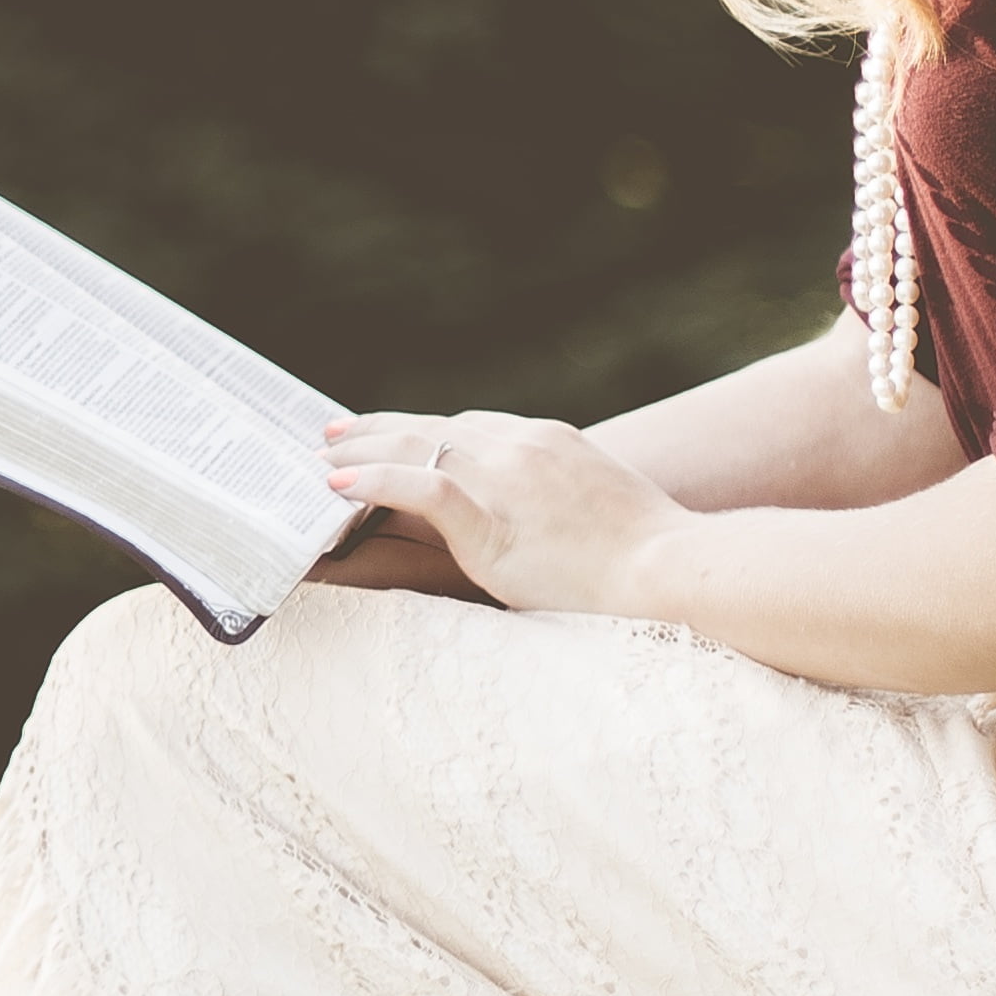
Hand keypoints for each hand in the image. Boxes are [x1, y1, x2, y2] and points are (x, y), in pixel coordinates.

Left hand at [320, 408, 699, 623]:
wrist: (677, 572)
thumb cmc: (650, 555)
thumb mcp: (600, 505)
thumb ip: (557, 498)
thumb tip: (532, 515)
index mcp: (548, 441)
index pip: (468, 424)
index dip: (421, 428)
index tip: (388, 433)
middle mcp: (521, 447)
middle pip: (431, 427)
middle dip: (376, 429)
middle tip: (330, 433)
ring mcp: (506, 478)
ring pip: (414, 446)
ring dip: (360, 450)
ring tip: (319, 457)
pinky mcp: (492, 520)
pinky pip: (419, 487)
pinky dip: (373, 481)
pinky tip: (338, 483)